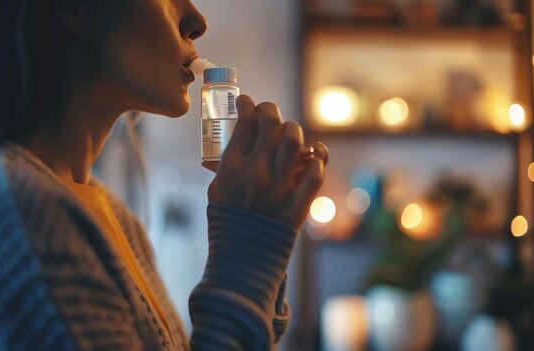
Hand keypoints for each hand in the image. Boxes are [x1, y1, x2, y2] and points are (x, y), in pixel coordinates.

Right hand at [202, 95, 328, 229]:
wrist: (243, 260)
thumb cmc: (227, 223)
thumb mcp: (217, 191)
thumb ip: (225, 166)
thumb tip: (233, 141)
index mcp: (232, 170)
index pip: (245, 123)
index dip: (247, 105)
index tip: (246, 103)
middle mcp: (257, 175)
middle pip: (271, 125)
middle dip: (270, 110)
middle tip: (267, 111)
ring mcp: (280, 190)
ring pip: (295, 143)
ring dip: (293, 130)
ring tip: (288, 131)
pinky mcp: (298, 205)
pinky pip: (315, 173)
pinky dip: (317, 161)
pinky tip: (312, 156)